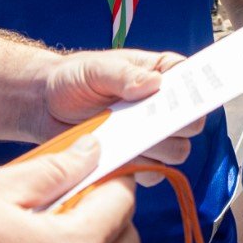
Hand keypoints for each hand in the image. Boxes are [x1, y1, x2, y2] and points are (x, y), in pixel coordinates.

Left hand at [41, 49, 201, 180]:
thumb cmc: (73, 78)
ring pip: (177, 152)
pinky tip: (118, 156)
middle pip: (192, 122)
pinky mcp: (135, 159)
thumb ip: (123, 76)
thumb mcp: (96, 69)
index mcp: (159, 74)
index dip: (197, 90)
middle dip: (178, 124)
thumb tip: (153, 84)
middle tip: (154, 120)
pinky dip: (139, 169)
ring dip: (158, 149)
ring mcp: (149, 134)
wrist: (45, 106)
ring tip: (130, 138)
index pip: (193, 80)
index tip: (187, 98)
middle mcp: (161, 106)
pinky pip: (152, 173)